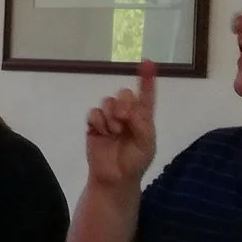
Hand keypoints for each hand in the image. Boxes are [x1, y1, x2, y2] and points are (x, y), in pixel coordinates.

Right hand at [85, 60, 158, 190]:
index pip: (146, 95)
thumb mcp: (147, 145)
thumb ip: (142, 125)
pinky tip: (102, 133)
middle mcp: (126, 114)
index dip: (147, 79)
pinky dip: (98, 121)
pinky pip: (93, 113)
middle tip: (124, 119)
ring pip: (107, 101)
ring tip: (114, 132)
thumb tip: (129, 110)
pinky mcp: (94, 125)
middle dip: (123, 103)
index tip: (148, 62)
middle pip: (123, 94)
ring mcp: (109, 119)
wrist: (114, 178)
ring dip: (111, 115)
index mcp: (143, 117)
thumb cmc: (135, 162)